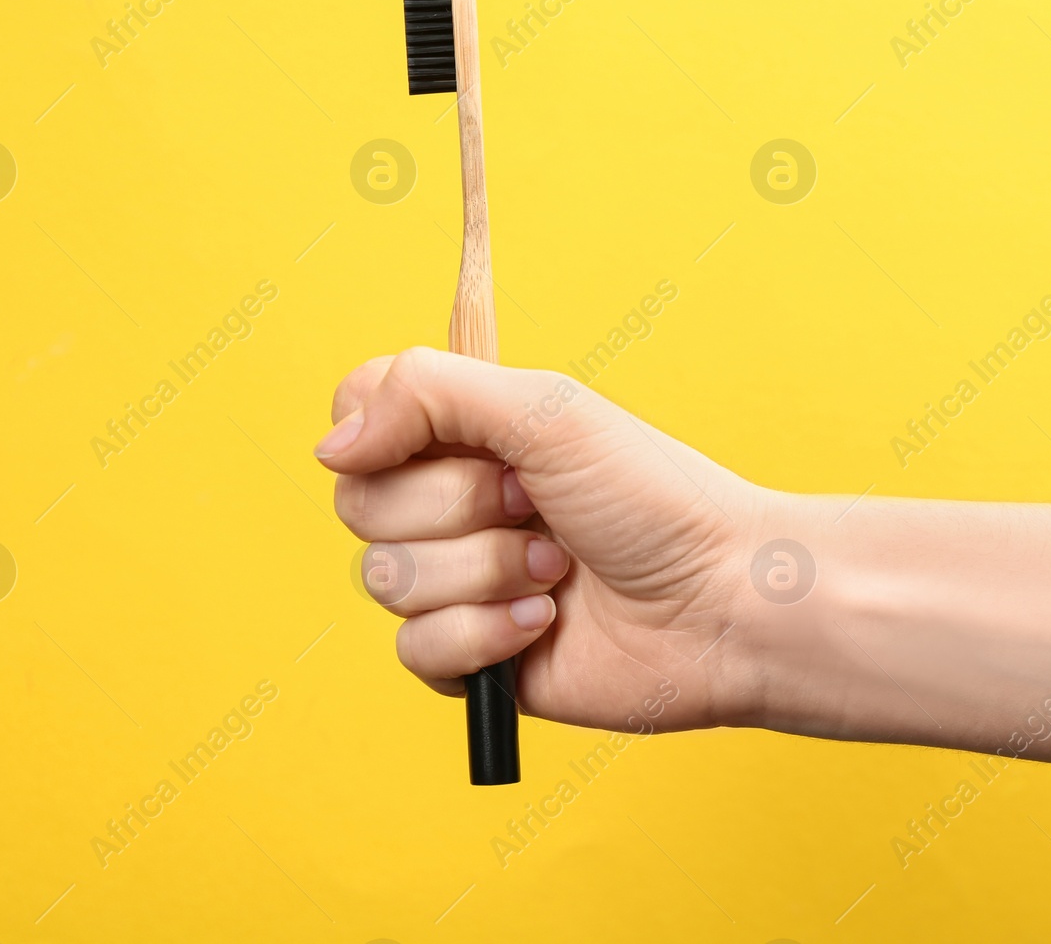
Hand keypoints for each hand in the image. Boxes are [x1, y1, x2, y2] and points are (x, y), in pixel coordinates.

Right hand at [316, 347, 770, 733]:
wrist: (720, 603)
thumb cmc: (654, 496)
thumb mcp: (544, 409)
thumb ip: (426, 393)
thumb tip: (330, 445)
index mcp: (466, 433)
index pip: (356, 411)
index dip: (378, 430)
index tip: (450, 440)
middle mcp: (452, 503)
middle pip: (360, 503)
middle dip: (456, 508)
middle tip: (535, 504)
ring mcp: (458, 582)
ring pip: (384, 580)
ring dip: (483, 572)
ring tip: (557, 568)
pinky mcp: (471, 657)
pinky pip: (415, 650)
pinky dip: (486, 635)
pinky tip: (547, 622)